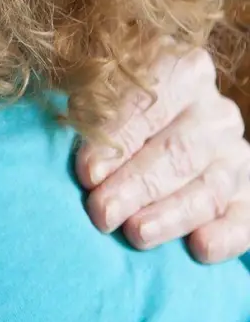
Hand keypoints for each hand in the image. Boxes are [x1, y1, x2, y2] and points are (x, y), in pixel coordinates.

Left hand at [79, 47, 249, 262]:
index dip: (118, 141)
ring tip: (136, 233)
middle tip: (102, 212)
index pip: (150, 107)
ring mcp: (235, 155)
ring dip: (172, 214)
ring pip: (209, 187)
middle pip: (179, 152)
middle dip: (138, 185)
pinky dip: (228, 235)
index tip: (88, 174)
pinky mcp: (247, 193)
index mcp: (182, 73)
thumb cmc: (106, 112)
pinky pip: (245, 217)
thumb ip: (90, 115)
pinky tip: (200, 247)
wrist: (146, 133)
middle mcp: (215, 114)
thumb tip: (89, 169)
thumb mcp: (92, 93)